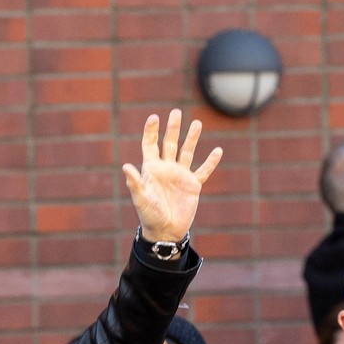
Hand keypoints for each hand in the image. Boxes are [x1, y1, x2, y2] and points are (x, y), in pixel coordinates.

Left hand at [123, 109, 222, 242]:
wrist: (165, 231)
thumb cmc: (149, 215)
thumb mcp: (141, 199)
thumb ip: (134, 183)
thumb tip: (126, 167)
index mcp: (152, 169)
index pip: (150, 145)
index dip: (151, 131)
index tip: (154, 117)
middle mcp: (166, 168)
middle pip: (169, 143)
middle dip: (173, 128)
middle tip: (176, 112)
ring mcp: (180, 175)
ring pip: (187, 152)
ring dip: (191, 138)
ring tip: (197, 123)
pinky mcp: (193, 185)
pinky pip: (203, 171)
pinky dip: (210, 162)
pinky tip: (217, 151)